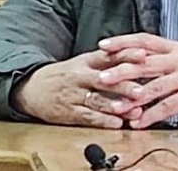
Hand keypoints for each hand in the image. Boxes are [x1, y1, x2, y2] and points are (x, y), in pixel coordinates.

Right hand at [12, 48, 147, 128]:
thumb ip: (109, 60)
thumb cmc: (67, 74)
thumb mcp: (85, 61)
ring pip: (97, 99)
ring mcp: (74, 94)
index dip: (126, 55)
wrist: (34, 87)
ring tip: (132, 108)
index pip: (109, 56)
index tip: (143, 54)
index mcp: (87, 61)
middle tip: (142, 90)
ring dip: (115, 105)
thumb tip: (139, 56)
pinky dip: (103, 120)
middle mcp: (81, 76)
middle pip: (105, 79)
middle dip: (124, 85)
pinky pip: (87, 116)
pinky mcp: (68, 112)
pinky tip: (116, 123)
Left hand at [98, 33, 177, 128]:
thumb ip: (164, 56)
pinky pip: (169, 106)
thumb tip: (136, 58)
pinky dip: (152, 115)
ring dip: (134, 97)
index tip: (103, 45)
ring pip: (156, 85)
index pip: (144, 39)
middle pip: (146, 62)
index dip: (123, 41)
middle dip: (122, 70)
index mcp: (175, 47)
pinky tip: (139, 123)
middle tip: (102, 77)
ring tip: (116, 106)